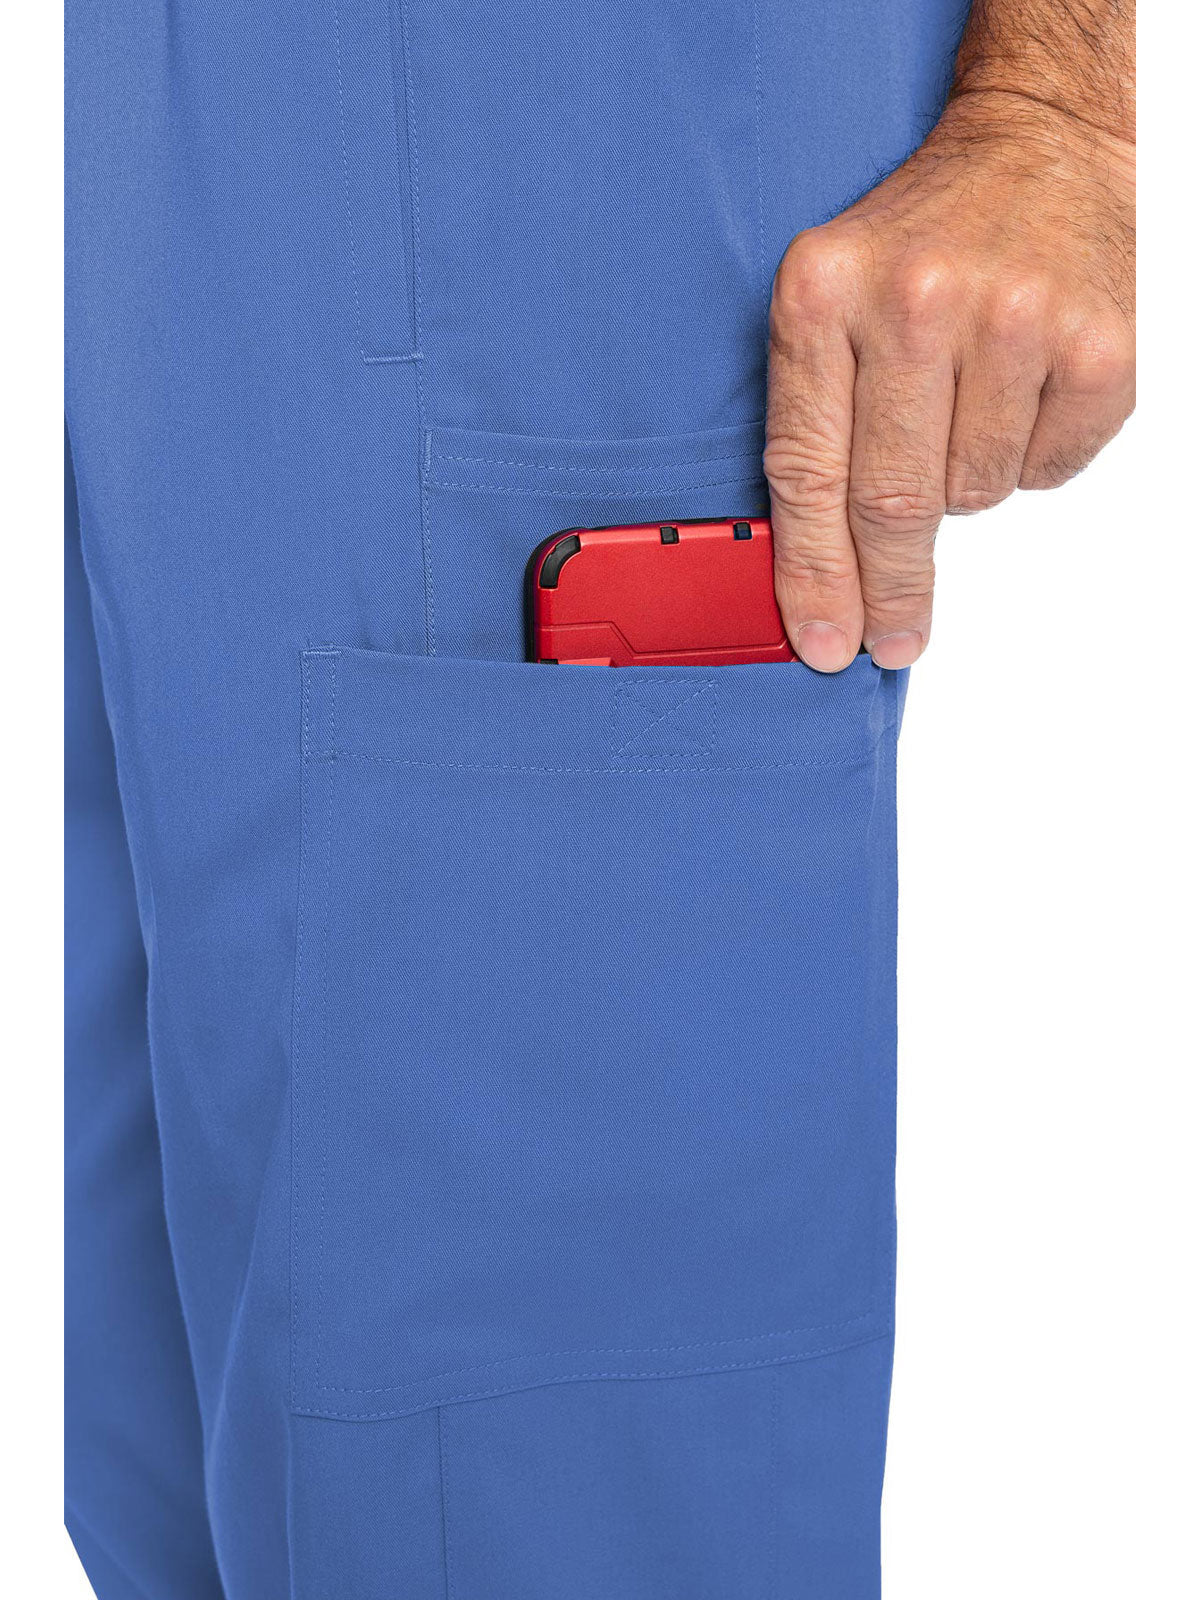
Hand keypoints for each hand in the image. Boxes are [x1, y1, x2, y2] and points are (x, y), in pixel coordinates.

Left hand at [766, 92, 1134, 670]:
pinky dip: (1029, 459)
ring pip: (973, 495)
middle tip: (892, 637)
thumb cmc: (924, 240)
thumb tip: (815, 576)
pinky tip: (1023, 393)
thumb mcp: (830, 298)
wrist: (1043, 143)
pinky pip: (1047, 471)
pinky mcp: (1100, 344)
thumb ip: (811, 420)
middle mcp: (916, 299)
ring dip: (965, 487)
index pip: (807, 472)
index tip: (825, 641)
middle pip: (890, 503)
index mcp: (824, 292)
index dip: (814, 575)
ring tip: (969, 409)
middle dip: (888, 587)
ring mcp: (1016, 319)